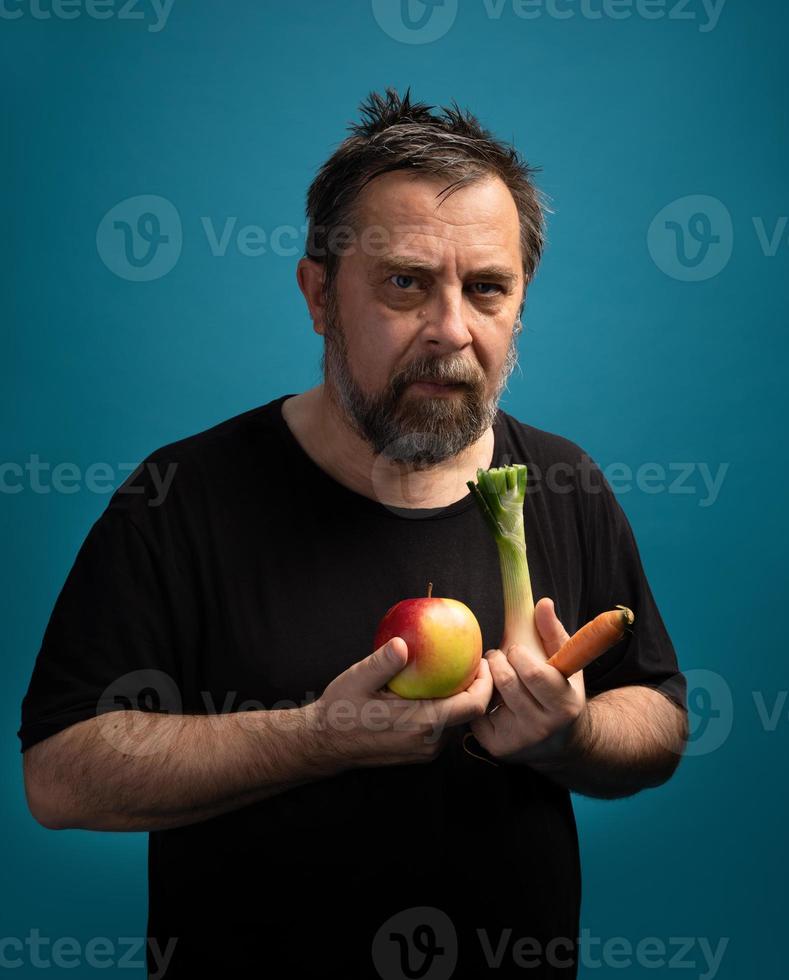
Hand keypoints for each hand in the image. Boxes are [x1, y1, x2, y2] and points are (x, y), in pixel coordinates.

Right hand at [311, 636, 493, 770]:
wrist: (325, 743)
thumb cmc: (340, 710)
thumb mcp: (356, 680)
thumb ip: (382, 663)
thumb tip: (403, 644)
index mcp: (420, 723)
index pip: (473, 706)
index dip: (487, 682)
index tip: (484, 659)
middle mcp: (429, 741)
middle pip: (470, 712)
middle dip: (477, 685)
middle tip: (473, 657)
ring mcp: (426, 750)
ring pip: (458, 720)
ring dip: (461, 695)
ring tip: (456, 667)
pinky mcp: (421, 751)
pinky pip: (445, 726)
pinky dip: (448, 705)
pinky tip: (437, 685)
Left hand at [469, 597, 586, 762]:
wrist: (561, 741)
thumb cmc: (561, 691)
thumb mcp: (565, 664)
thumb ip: (553, 632)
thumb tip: (543, 602)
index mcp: (564, 705)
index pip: (533, 674)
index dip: (518, 655)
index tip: (516, 651)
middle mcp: (543, 727)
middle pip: (507, 682)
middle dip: (498, 661)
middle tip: (500, 658)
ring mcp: (519, 740)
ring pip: (488, 697)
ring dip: (486, 677)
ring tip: (495, 672)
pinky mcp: (498, 747)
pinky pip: (476, 713)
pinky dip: (479, 699)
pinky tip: (490, 696)